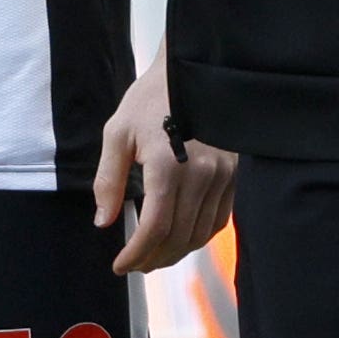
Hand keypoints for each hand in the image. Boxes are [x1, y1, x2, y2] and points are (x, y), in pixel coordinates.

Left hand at [95, 53, 233, 273]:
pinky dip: (198, 237)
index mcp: (168, 166)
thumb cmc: (149, 100)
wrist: (192, 71)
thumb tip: (104, 222)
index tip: (120, 266)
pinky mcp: (234, 175)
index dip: (136, 254)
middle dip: (153, 259)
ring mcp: (223, 176)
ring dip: (176, 253)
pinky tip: (180, 239)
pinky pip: (218, 220)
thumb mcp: (118, 134)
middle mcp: (201, 175)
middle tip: (134, 265)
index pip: (155, 228)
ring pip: (200, 234)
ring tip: (154, 257)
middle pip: (179, 238)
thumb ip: (109, 181)